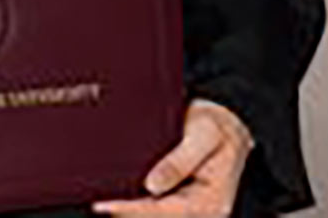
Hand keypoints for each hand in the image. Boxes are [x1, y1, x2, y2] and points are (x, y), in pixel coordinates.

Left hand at [92, 98, 253, 216]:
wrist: (228, 120)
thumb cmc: (219, 126)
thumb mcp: (205, 135)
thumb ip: (180, 161)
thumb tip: (153, 186)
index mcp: (211, 202)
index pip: (166, 211)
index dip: (135, 210)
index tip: (109, 206)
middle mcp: (200, 210)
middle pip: (158, 216)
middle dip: (128, 212)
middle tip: (100, 205)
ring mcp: (189, 206)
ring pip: (156, 212)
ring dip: (131, 209)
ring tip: (104, 202)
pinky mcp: (180, 198)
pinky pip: (156, 204)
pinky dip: (137, 202)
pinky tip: (119, 197)